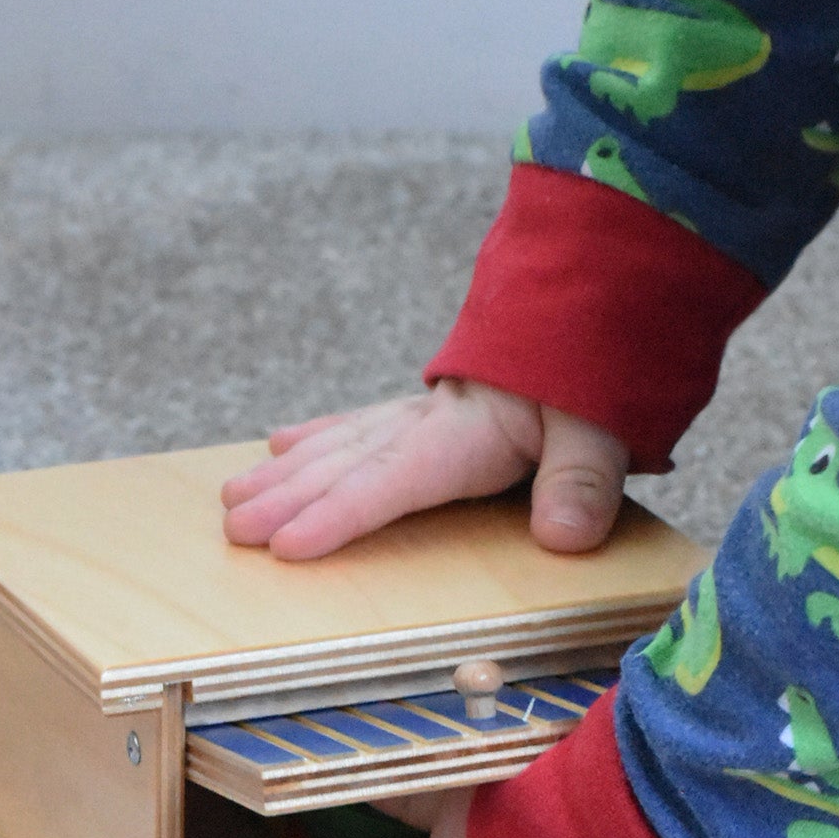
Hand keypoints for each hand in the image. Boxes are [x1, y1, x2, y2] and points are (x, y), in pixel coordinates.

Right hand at [221, 379, 627, 560]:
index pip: (393, 480)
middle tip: (232, 529)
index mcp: (470, 430)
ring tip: (231, 498)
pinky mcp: (431, 404)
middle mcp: (433, 419)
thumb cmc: (600, 362)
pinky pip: (361, 424)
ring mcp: (426, 409)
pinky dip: (319, 437)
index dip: (340, 514)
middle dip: (287, 499)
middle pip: (348, 464)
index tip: (288, 544)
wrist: (598, 293)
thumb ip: (583, 480)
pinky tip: (281, 446)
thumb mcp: (606, 422)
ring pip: (340, 444)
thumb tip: (562, 538)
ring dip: (286, 475)